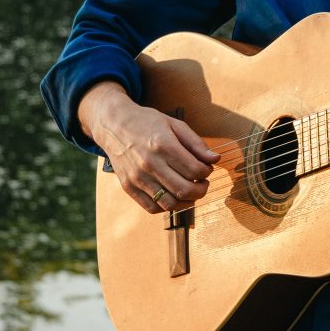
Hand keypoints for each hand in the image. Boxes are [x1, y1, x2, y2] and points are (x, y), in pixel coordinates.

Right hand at [78, 82, 219, 213]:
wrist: (114, 124)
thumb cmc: (147, 123)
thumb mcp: (175, 125)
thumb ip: (196, 143)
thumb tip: (215, 159)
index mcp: (164, 145)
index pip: (195, 170)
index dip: (207, 172)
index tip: (207, 168)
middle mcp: (149, 164)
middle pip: (184, 190)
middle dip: (201, 190)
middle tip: (203, 184)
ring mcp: (137, 178)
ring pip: (170, 203)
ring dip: (186, 201)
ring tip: (190, 191)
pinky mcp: (128, 187)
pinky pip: (151, 208)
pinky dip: (167, 207)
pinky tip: (173, 196)